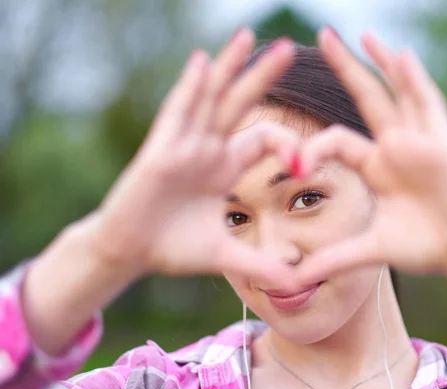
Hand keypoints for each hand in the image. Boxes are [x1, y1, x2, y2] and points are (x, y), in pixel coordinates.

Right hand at [88, 29, 297, 283]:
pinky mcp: (160, 151)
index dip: (287, 145)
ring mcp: (184, 145)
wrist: (130, 253)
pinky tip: (202, 62)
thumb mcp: (226, 255)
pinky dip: (190, 88)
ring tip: (249, 35)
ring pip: (210, 98)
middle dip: (263, 77)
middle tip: (288, 48)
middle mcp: (207, 148)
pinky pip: (178, 113)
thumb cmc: (173, 248)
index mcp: (225, 166)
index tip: (306, 164)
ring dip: (229, 67)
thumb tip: (300, 285)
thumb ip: (261, 265)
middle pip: (240, 104)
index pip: (264, 139)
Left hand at [296, 28, 446, 282]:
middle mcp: (395, 146)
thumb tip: (292, 282)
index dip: (311, 148)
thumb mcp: (370, 250)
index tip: (292, 163)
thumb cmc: (425, 248)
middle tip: (320, 36)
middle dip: (345, 68)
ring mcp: (420, 142)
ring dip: (380, 62)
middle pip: (365, 98)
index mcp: (376, 165)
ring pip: (397, 93)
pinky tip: (401, 57)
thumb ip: (333, 259)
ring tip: (360, 34)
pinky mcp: (443, 145)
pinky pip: (429, 106)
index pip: (336, 141)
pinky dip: (416, 82)